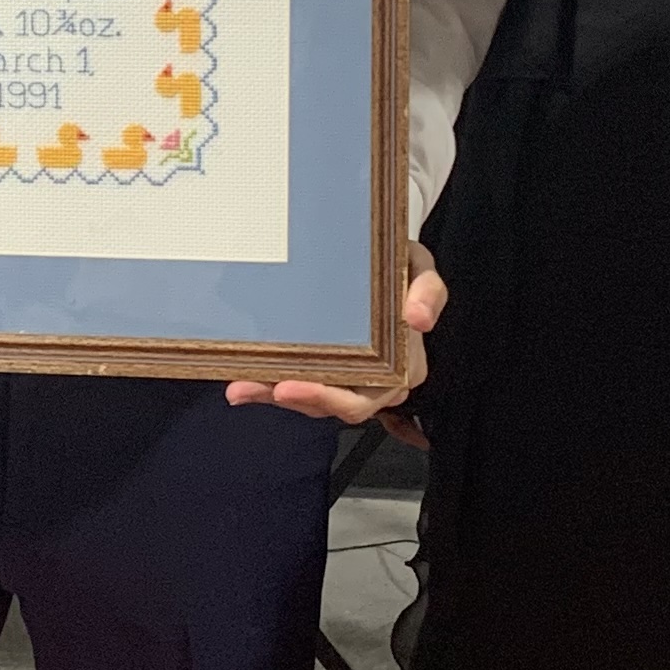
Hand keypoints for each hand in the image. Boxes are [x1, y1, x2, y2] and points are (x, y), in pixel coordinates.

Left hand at [226, 241, 446, 425]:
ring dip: (273, 395)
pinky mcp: (324, 369)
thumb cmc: (402, 270)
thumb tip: (419, 318)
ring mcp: (347, 378)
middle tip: (266, 387)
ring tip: (241, 386)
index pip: (364, 398)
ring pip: (310, 400)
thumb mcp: (420, 268)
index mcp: (403, 367)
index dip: (326, 397)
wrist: (383, 263)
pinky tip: (240, 383)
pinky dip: (267, 386)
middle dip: (297, 399)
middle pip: (333, 406)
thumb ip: (428, 291)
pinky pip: (297, 384)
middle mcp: (375, 382)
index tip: (290, 385)